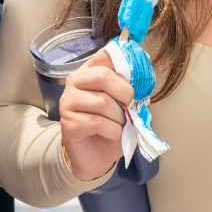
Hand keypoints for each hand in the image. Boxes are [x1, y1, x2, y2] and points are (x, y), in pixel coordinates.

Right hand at [59, 49, 132, 180]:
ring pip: (102, 102)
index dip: (124, 62)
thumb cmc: (109, 126)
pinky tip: (114, 134)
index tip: (136, 77)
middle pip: (102, 75)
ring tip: (121, 124)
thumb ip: (128, 87)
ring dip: (120, 117)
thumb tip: (144, 76)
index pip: (105, 55)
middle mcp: (75, 82)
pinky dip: (113, 131)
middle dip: (124, 92)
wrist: (95, 156)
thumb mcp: (122, 104)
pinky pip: (97, 122)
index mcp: (90, 71)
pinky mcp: (68, 122)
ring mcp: (68, 101)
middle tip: (130, 106)